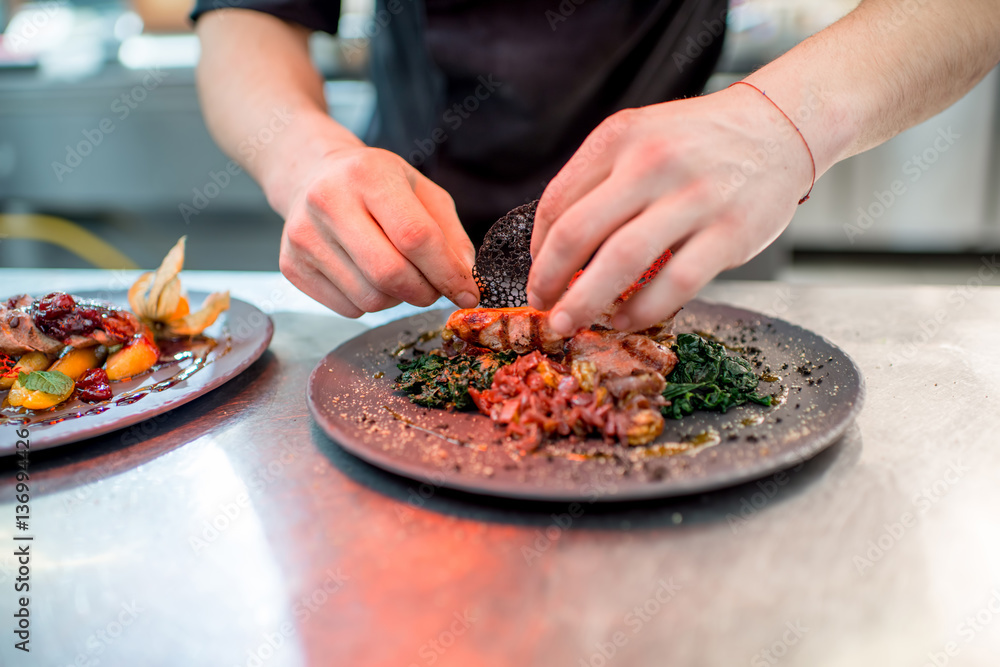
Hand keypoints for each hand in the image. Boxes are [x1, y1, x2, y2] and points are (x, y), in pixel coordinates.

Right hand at [278, 146, 479, 316]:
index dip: (448, 273)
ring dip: (397, 298)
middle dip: (424, 292)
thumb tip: (465, 282)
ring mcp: (303, 237)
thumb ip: (450, 236)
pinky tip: (367, 276)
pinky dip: (370, 303)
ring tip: (398, 274)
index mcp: (368, 175)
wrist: (312, 176)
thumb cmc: (376, 185)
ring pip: (370, 299)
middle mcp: (328, 202)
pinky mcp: (291, 266)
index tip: (468, 293)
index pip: (415, 237)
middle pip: (390, 274)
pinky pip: (348, 309)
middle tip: (434, 289)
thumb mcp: (422, 192)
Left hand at [526, 85, 812, 334]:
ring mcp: (694, 197)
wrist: (780, 126)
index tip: (537, 274)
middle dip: (549, 279)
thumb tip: (553, 246)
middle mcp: (652, 162)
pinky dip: (642, 310)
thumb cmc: (699, 142)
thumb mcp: (640, 137)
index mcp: (620, 137)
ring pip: (622, 261)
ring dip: (585, 301)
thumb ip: (599, 181)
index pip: (558, 201)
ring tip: (568, 322)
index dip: (537, 248)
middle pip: (579, 233)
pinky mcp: (730, 232)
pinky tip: (625, 320)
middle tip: (541, 306)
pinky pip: (675, 283)